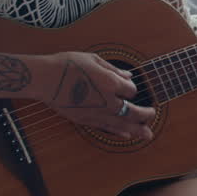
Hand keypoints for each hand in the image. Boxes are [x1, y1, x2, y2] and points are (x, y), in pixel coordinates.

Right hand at [38, 52, 154, 139]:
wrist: (44, 79)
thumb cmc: (67, 64)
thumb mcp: (93, 59)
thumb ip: (113, 69)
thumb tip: (129, 75)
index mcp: (110, 82)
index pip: (131, 90)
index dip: (130, 88)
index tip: (125, 85)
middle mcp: (106, 100)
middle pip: (133, 111)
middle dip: (146, 114)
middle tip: (152, 113)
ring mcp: (96, 113)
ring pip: (122, 124)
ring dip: (137, 130)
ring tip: (148, 135)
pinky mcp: (85, 120)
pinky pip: (106, 128)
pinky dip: (118, 132)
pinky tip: (127, 135)